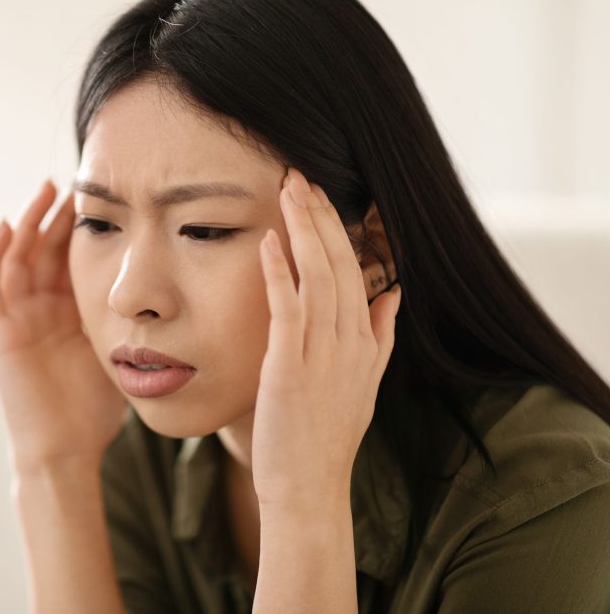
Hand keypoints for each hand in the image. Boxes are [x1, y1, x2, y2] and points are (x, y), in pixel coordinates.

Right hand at [0, 178, 127, 474]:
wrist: (66, 450)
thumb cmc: (95, 409)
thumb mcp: (118, 351)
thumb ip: (131, 320)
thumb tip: (174, 295)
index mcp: (68, 311)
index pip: (71, 255)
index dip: (82, 225)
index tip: (104, 194)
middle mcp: (40, 309)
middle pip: (44, 248)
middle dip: (57, 215)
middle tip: (73, 181)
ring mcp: (17, 319)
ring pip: (16, 257)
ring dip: (28, 222)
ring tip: (46, 190)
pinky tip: (7, 226)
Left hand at [251, 167, 401, 508]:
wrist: (309, 486)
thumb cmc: (327, 437)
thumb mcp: (365, 384)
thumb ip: (380, 336)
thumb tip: (394, 294)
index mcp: (367, 343)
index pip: (358, 272)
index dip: (340, 231)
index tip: (323, 196)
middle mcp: (350, 343)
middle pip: (341, 265)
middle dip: (322, 217)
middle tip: (302, 175)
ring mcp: (322, 355)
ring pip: (319, 278)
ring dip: (303, 231)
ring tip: (288, 190)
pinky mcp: (290, 368)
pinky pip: (287, 310)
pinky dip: (279, 273)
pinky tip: (268, 242)